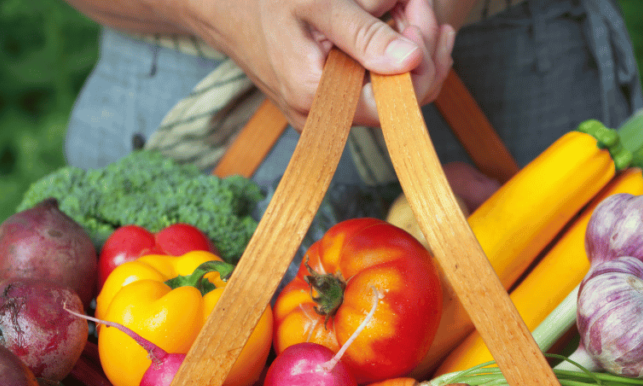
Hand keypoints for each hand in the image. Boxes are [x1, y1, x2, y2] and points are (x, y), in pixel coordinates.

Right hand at [188, 0, 454, 129]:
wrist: (220, 8)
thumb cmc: (263, 0)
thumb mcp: (317, 4)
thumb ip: (364, 34)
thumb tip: (411, 60)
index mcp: (318, 97)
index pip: (397, 103)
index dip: (421, 60)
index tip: (417, 13)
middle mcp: (322, 116)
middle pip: (400, 100)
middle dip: (420, 49)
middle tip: (416, 2)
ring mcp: (325, 113)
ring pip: (391, 94)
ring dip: (410, 50)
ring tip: (409, 5)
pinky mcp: (327, 102)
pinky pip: (374, 88)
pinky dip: (391, 55)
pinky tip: (399, 23)